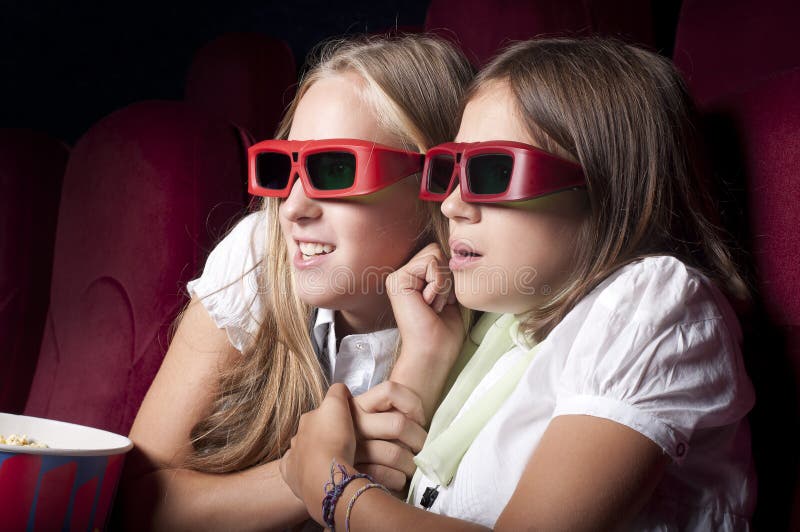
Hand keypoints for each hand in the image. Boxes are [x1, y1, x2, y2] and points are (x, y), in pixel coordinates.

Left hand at [280, 384, 356, 523]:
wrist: (325, 477)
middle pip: (312, 430)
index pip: (321, 411)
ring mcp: (293, 455)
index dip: (334, 415)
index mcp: (309, 418)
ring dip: (314, 452)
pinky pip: (295, 468)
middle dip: (323, 434)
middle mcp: (298, 435)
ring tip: (330, 460)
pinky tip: (313, 471)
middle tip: (341, 442)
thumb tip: (339, 390)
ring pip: (303, 449)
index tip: (345, 423)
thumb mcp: (338, 405)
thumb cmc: (334, 440)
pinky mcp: (291, 474)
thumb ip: (337, 392)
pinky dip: (303, 468)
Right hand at [352, 381, 427, 490]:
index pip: (390, 390)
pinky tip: (400, 479)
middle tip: (423, 448)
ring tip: (414, 467)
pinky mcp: (351, 471)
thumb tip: (422, 425)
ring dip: (411, 464)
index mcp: (359, 404)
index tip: (419, 419)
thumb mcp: (374, 419)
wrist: (336, 471)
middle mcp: (351, 422)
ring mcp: (350, 448)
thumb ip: (392, 413)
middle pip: (398, 424)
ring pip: (394, 453)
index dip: (412, 403)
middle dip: (419, 439)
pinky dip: (398, 479)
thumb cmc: (367, 441)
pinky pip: (384, 474)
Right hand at [386, 243, 466, 418]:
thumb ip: (448, 272)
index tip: (444, 303)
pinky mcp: (397, 281)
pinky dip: (438, 285)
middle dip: (446, 277)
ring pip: (434, 254)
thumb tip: (457, 249)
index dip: (450, 276)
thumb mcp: (451, 295)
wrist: (433, 354)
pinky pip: (430, 264)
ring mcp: (397, 277)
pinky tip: (428, 305)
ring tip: (433, 305)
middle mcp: (402, 275)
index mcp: (413, 278)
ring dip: (443, 283)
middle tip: (438, 304)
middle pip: (436, 249)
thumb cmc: (444, 332)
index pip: (438, 253)